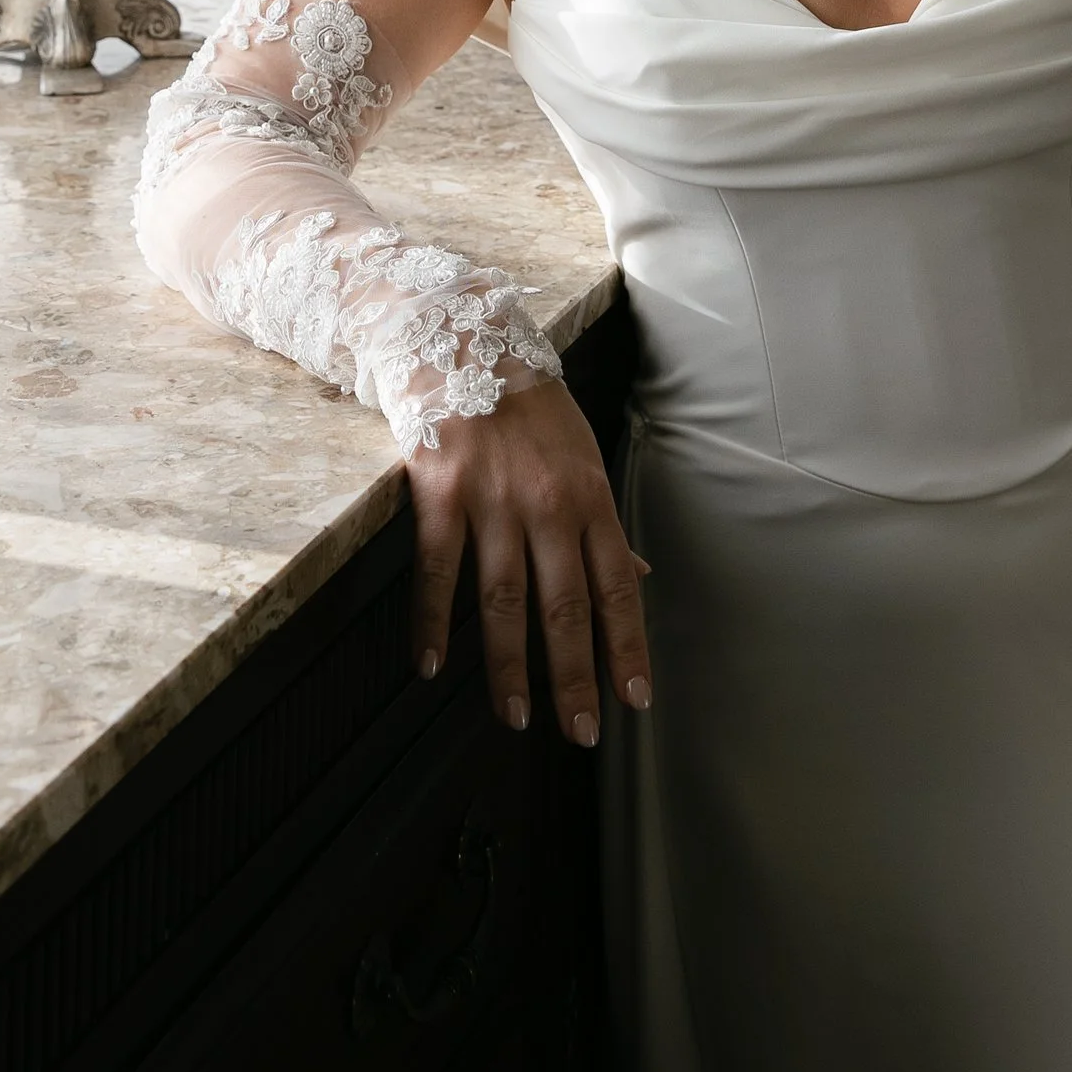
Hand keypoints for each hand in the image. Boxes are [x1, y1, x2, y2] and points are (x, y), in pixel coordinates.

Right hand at [409, 372, 651, 746]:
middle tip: (579, 732)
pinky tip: (432, 665)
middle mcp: (547, 505)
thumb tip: (639, 576)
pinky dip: (433, 622)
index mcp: (589, 498)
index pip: (616, 587)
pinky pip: (438, 571)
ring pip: (504, 601)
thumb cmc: (530, 406)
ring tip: (515, 717)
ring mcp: (493, 500)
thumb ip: (603, 525)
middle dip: (575, 677)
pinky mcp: (440, 493)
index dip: (626, 647)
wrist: (464, 339)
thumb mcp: (582, 456)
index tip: (634, 700)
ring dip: (510, 667)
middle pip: (565, 607)